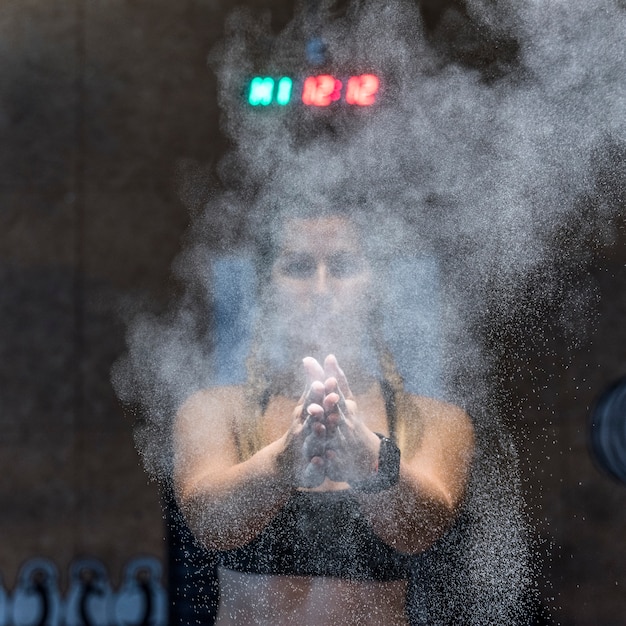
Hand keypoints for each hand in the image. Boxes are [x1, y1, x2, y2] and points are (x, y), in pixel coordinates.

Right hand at [277, 358, 327, 487]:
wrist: (282, 464)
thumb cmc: (298, 430)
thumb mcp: (303, 408)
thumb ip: (310, 387)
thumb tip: (310, 360)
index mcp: (304, 416)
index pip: (313, 400)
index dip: (320, 391)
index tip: (328, 379)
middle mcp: (302, 431)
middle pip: (313, 418)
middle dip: (322, 408)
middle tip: (334, 397)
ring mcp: (304, 450)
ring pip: (311, 441)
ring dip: (317, 434)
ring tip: (322, 426)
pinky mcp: (307, 469)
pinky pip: (311, 467)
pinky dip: (315, 465)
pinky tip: (319, 461)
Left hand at [320, 355, 380, 484]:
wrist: (367, 456)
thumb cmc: (352, 420)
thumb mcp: (348, 400)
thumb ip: (337, 379)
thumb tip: (328, 355)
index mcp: (346, 409)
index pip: (337, 396)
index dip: (331, 389)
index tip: (323, 380)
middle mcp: (345, 425)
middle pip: (335, 417)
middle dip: (326, 411)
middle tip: (311, 406)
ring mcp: (343, 444)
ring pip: (334, 439)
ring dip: (326, 435)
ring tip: (317, 429)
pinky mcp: (339, 462)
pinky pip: (334, 461)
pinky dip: (329, 460)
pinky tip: (323, 457)